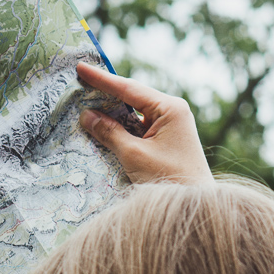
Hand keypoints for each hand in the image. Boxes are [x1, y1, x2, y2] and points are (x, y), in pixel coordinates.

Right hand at [76, 62, 211, 184]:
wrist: (194, 205)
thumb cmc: (168, 178)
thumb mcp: (134, 155)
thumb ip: (109, 133)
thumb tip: (87, 116)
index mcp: (170, 108)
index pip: (129, 89)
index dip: (102, 80)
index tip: (81, 68)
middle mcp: (172, 111)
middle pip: (132, 99)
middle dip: (105, 95)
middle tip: (79, 86)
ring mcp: (170, 127)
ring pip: (133, 115)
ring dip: (111, 116)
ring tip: (85, 109)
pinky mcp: (166, 141)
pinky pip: (138, 130)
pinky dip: (120, 131)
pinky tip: (103, 132)